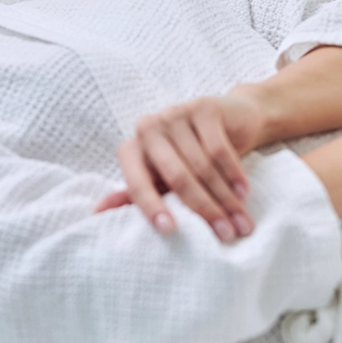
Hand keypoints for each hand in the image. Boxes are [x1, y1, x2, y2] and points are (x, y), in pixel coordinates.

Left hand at [96, 94, 265, 241]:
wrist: (229, 121)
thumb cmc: (189, 157)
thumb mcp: (162, 178)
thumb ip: (134, 194)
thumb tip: (98, 214)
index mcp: (132, 149)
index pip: (137, 183)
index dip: (151, 207)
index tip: (170, 231)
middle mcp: (148, 128)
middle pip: (176, 177)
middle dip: (203, 209)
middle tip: (225, 235)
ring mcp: (175, 114)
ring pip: (202, 166)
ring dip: (225, 199)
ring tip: (241, 223)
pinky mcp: (203, 108)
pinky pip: (220, 149)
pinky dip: (233, 175)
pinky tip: (244, 194)